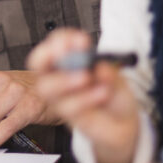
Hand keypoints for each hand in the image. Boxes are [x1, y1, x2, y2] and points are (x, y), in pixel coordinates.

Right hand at [27, 28, 139, 162]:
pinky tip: (102, 93)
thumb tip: (98, 66)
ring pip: (46, 88)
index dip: (62, 39)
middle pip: (38, 62)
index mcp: (69, 61)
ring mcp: (61, 97)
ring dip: (64, 80)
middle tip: (67, 53)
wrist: (124, 123)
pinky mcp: (69, 116)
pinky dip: (86, 98)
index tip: (81, 41)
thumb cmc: (114, 95)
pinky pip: (68, 107)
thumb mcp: (117, 77)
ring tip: (86, 77)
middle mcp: (60, 77)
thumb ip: (108, 72)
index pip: (55, 44)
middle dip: (47, 55)